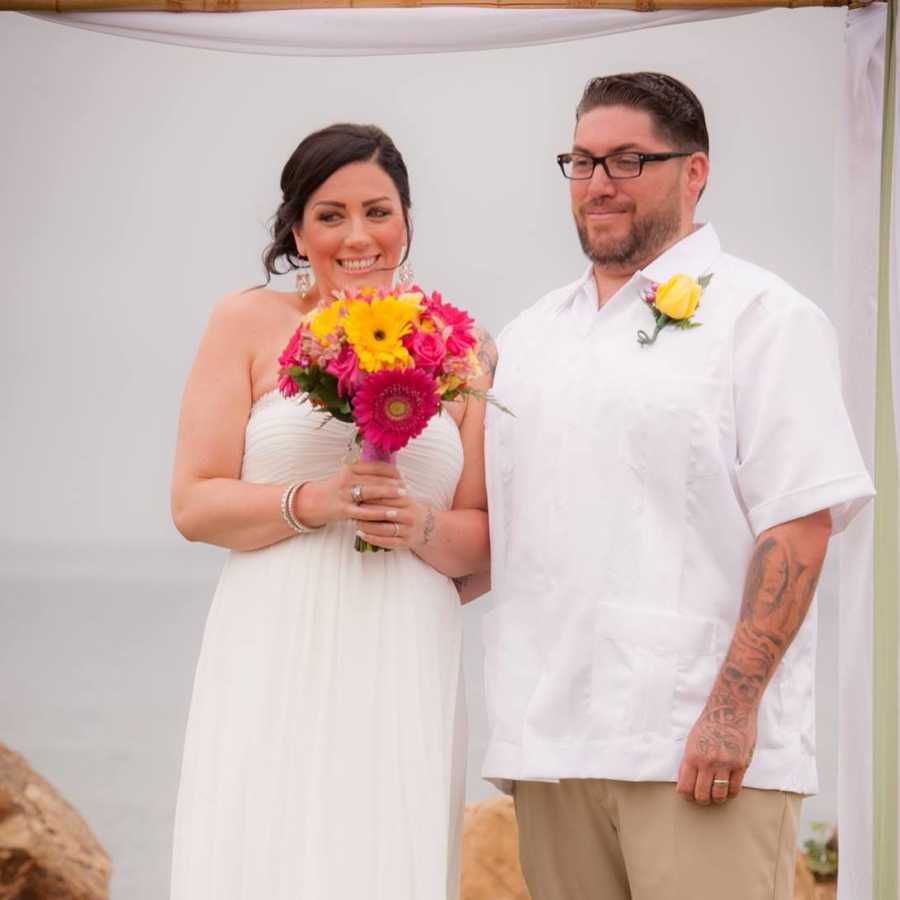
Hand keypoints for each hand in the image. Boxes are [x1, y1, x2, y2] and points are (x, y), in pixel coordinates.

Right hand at [292, 461, 406, 527]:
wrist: (313, 503)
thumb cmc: (336, 489)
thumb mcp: (348, 476)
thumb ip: (365, 474)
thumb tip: (390, 473)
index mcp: (350, 468)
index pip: (375, 466)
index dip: (391, 471)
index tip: (402, 476)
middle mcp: (347, 478)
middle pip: (375, 478)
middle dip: (393, 483)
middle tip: (406, 487)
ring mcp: (344, 494)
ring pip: (371, 492)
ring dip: (389, 494)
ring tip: (403, 497)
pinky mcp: (343, 509)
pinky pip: (365, 511)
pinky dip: (378, 513)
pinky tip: (390, 514)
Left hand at [353, 494, 431, 551]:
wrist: (428, 527)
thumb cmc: (408, 508)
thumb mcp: (403, 496)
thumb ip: (388, 489)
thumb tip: (367, 480)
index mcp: (408, 501)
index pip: (387, 497)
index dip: (371, 496)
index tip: (358, 494)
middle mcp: (409, 516)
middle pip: (385, 513)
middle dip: (368, 511)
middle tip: (353, 508)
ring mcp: (407, 530)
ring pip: (385, 529)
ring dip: (368, 526)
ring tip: (355, 522)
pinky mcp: (405, 543)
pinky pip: (386, 542)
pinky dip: (372, 539)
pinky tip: (360, 534)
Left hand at [676, 702, 756, 806]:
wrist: (731, 708)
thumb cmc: (710, 722)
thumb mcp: (692, 739)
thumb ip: (690, 760)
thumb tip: (687, 780)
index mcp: (692, 755)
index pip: (685, 787)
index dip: (686, 795)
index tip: (689, 795)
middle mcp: (707, 762)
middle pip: (701, 795)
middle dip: (701, 800)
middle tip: (704, 797)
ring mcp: (725, 764)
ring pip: (719, 796)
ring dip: (716, 799)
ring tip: (716, 795)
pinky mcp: (741, 764)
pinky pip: (735, 789)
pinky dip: (731, 793)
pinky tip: (728, 789)